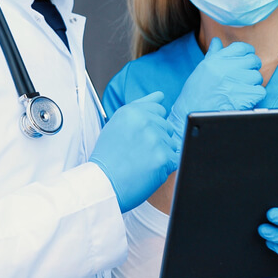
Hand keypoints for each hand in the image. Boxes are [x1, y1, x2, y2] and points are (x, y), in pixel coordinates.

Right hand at [89, 92, 178, 212]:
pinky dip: (164, 167)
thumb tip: (161, 95)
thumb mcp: (118, 123)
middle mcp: (145, 121)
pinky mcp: (164, 157)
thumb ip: (142, 106)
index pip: (159, 110)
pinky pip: (175, 159)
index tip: (140, 137)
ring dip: (161, 153)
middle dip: (157, 139)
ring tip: (141, 161)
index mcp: (133, 111)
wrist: (103, 183)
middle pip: (167, 127)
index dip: (151, 126)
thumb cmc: (108, 156)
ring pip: (172, 144)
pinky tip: (148, 170)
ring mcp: (156, 139)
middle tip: (137, 151)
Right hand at [168, 37, 264, 139]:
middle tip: (245, 76)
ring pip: (257, 77)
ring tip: (241, 89)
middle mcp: (225, 69)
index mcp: (216, 60)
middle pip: (253, 61)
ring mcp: (234, 83)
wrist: (190, 112)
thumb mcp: (202, 69)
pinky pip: (259, 91)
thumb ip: (213, 54)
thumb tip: (217, 41)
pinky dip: (255, 95)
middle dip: (252, 68)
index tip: (247, 58)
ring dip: (253, 83)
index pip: (241, 48)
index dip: (248, 52)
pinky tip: (244, 98)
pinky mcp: (241, 97)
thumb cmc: (196, 92)